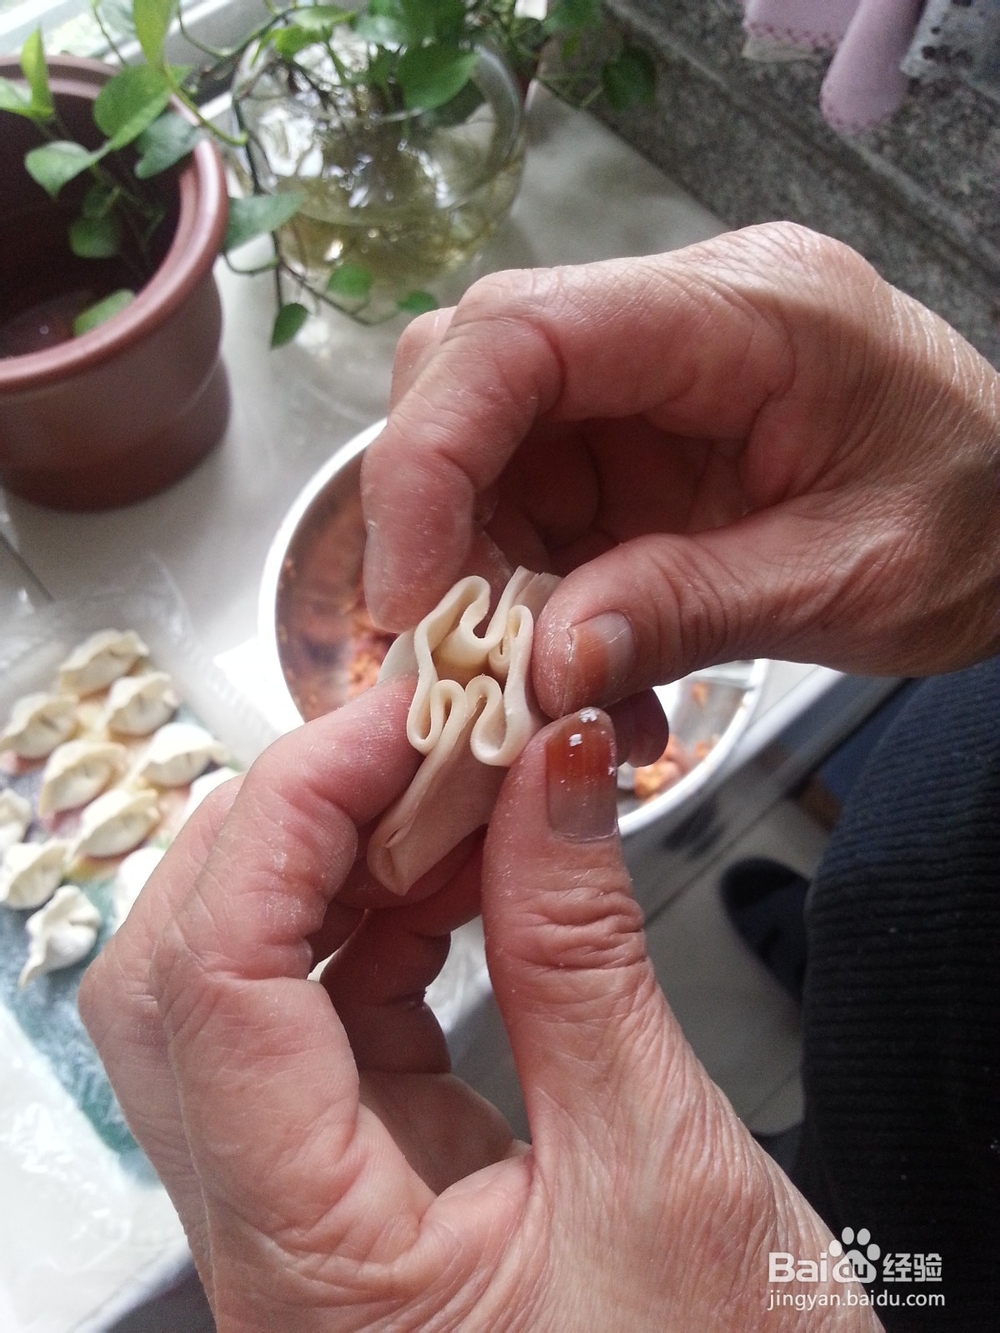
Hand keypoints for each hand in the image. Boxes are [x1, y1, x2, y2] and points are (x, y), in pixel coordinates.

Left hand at [81, 683, 878, 1330]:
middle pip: (186, 976)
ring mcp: (314, 1209)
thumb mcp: (667, 1174)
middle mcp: (276, 1243)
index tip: (397, 714)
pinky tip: (461, 866)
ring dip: (343, 860)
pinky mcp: (371, 1180)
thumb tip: (551, 774)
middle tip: (414, 729)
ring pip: (250, 985)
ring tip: (453, 780)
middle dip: (291, 822)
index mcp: (312, 1274)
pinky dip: (387, 917)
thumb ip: (585, 954)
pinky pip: (334, 1015)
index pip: (219, 987)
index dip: (294, 815)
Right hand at [361, 223, 999, 717]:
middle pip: (476, 371)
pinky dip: (533, 591)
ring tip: (537, 680)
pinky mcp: (640, 441)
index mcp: (748, 313)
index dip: (430, 457)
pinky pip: (540, 503)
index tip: (411, 592)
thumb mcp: (853, 580)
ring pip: (490, 447)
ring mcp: (651, 382)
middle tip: (455, 645)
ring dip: (485, 568)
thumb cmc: (984, 521)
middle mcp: (679, 324)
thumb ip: (692, 609)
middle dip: (438, 515)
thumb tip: (546, 666)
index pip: (522, 335)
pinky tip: (580, 663)